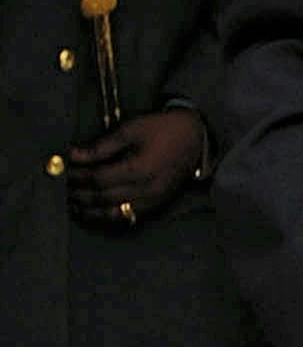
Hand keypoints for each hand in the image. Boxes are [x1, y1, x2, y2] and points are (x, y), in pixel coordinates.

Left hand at [66, 108, 206, 231]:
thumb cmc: (162, 130)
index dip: (79, 176)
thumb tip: (74, 156)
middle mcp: (146, 190)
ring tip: (74, 204)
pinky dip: (108, 216)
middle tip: (63, 189)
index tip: (65, 171)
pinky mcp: (156, 205)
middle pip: (104, 198)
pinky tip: (94, 211)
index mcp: (140, 169)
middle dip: (81, 194)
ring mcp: (153, 201)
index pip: (99, 179)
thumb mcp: (130, 130)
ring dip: (91, 211)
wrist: (194, 139)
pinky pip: (127, 216)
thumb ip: (101, 147)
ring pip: (114, 213)